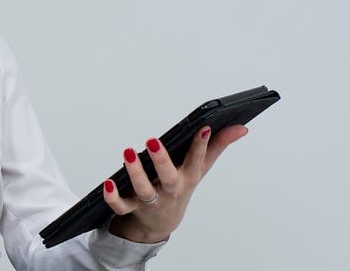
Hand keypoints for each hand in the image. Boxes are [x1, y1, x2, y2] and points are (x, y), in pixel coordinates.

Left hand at [102, 124, 248, 242]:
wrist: (161, 223)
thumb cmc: (181, 186)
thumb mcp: (200, 168)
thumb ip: (218, 146)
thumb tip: (241, 127)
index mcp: (188, 177)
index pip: (197, 160)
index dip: (202, 145)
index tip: (203, 127)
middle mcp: (170, 189)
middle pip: (168, 177)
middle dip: (161, 160)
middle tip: (152, 140)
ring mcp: (151, 200)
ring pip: (144, 190)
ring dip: (135, 173)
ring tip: (128, 153)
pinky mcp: (132, 208)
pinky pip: (121, 206)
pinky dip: (114, 197)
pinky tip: (109, 182)